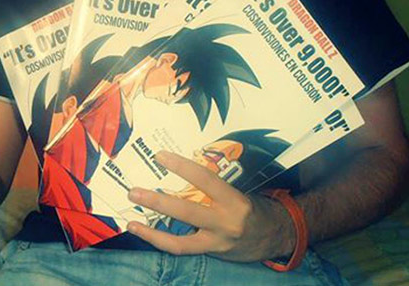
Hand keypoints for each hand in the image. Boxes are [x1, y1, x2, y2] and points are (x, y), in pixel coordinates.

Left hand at [126, 151, 294, 261]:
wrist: (277, 236)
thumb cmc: (255, 207)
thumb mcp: (239, 192)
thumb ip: (213, 186)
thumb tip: (181, 170)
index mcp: (234, 200)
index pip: (204, 179)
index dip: (181, 167)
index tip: (161, 156)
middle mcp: (225, 222)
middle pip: (186, 212)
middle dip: (157, 202)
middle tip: (134, 191)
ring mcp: (217, 242)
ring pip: (180, 240)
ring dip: (152, 231)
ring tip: (131, 222)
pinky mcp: (212, 253)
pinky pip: (183, 249)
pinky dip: (162, 241)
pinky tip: (145, 233)